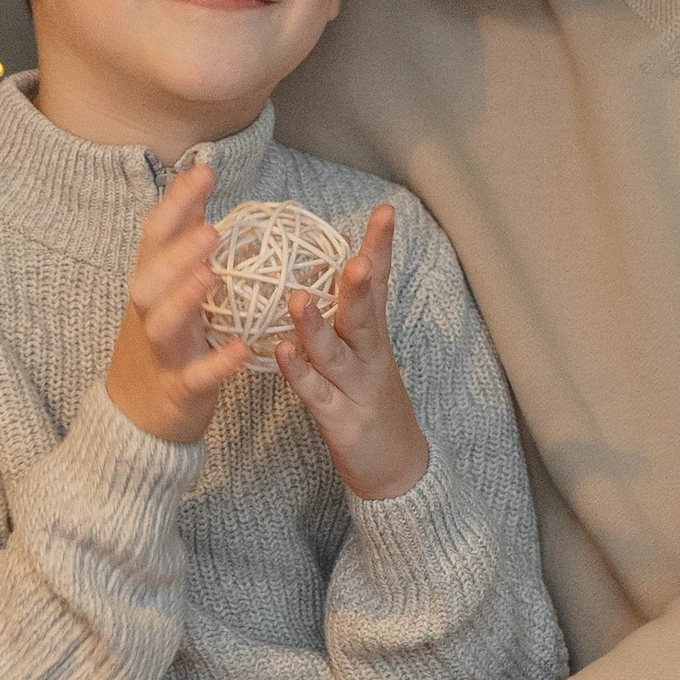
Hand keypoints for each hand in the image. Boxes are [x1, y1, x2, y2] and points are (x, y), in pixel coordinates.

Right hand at [106, 163, 253, 446]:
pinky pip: (197, 377)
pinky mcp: (179, 390)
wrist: (135, 419)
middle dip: (177, 252)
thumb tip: (198, 187)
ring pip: (163, 324)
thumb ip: (181, 243)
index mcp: (151, 285)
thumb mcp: (165, 290)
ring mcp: (161, 353)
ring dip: (185, 298)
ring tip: (212, 275)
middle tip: (211, 229)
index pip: (156, 237)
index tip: (204, 170)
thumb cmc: (162, 344)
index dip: (176, 204)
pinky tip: (240, 350)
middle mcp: (149, 314)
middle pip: (151, 278)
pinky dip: (216, 364)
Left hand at [273, 203, 428, 500]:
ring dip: (316, 326)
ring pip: (336, 352)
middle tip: (356, 257)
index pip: (380, 283)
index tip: (385, 212)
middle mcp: (369, 356)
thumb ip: (357, 309)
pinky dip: (299, 374)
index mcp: (373, 335)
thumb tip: (350, 257)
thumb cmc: (373, 401)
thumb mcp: (370, 350)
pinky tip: (281, 354)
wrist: (397, 468)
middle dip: (360, 283)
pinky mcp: (340, 419)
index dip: (382, 248)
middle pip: (365, 313)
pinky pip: (315, 394)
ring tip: (298, 298)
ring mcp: (355, 388)